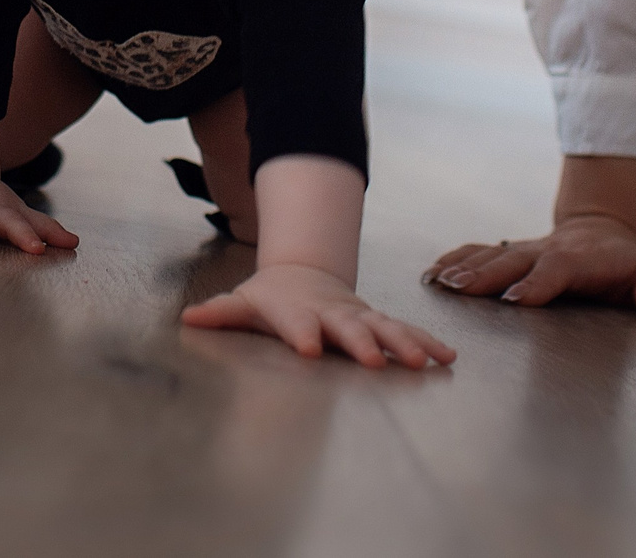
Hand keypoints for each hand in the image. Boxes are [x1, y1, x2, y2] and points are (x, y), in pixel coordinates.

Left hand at [183, 263, 455, 368]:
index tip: (308, 350)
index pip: (297, 323)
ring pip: (385, 328)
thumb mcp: (243, 302)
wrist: (304, 274)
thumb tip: (189, 318)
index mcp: (296, 311)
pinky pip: (404, 332)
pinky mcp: (376, 321)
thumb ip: (220, 313)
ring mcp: (357, 316)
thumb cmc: (270, 298)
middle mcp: (331, 313)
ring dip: (405, 344)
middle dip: (362, 342)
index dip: (302, 334)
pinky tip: (447, 357)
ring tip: (427, 361)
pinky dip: (426, 342)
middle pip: (348, 327)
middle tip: (375, 360)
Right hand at [426, 212, 635, 319]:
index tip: (516, 300)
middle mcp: (545, 251)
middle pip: (512, 260)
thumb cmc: (628, 263)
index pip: (556, 269)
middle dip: (486, 275)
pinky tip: (432, 274)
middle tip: (460, 290)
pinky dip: (454, 260)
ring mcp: (524, 250)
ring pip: (491, 255)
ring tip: (439, 282)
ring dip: (464, 268)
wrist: (602, 230)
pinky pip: (478, 252)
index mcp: (579, 259)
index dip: (537, 283)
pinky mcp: (509, 253)